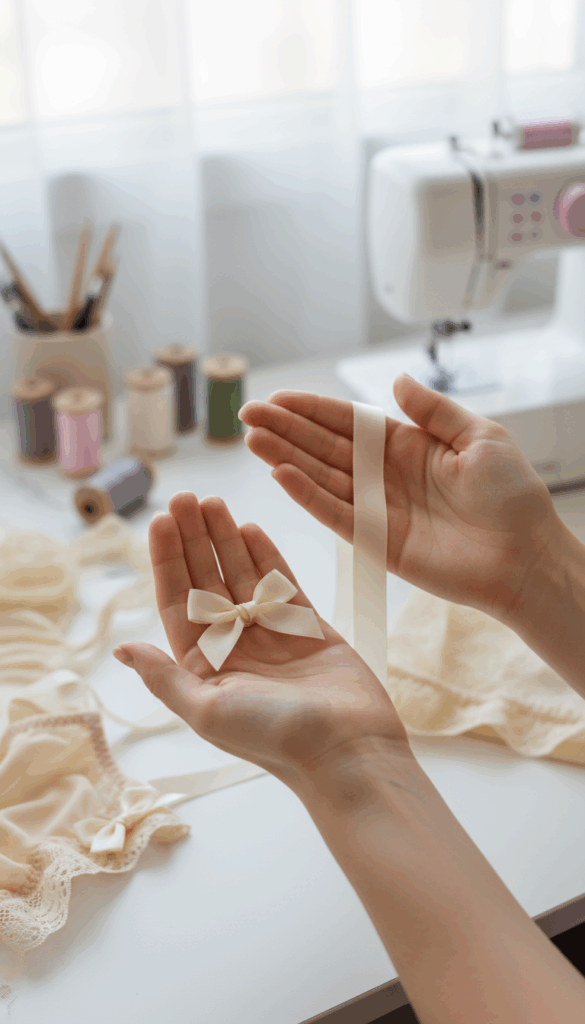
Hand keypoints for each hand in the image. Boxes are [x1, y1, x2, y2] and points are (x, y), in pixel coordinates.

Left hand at [113, 492, 409, 791]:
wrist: (347, 749)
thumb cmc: (273, 736)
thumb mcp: (205, 710)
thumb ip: (164, 676)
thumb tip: (120, 649)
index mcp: (205, 666)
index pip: (177, 602)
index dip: (167, 560)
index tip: (159, 520)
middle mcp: (234, 647)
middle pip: (207, 581)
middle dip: (193, 539)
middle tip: (185, 497)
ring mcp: (271, 634)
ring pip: (242, 576)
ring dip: (225, 539)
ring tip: (213, 501)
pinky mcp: (307, 626)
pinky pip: (281, 582)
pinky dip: (266, 555)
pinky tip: (250, 528)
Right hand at [239, 376, 563, 622]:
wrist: (524, 555)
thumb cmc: (512, 496)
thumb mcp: (479, 437)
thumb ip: (433, 410)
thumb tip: (396, 381)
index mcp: (406, 446)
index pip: (348, 422)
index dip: (311, 410)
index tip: (276, 399)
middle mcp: (384, 475)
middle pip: (324, 447)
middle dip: (285, 430)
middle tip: (247, 414)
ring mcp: (377, 508)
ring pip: (321, 478)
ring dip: (286, 459)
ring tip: (253, 439)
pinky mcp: (377, 541)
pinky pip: (335, 514)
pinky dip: (307, 496)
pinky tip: (281, 476)